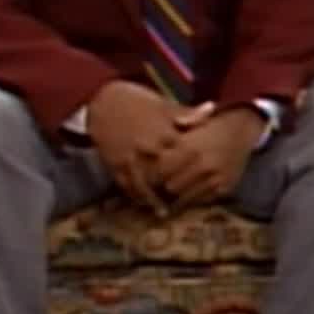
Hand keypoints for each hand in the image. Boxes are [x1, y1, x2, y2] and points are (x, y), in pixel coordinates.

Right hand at [86, 81, 204, 215]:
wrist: (101, 99)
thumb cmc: (137, 100)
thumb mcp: (164, 103)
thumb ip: (188, 113)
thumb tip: (213, 108)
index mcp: (164, 132)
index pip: (184, 155)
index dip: (193, 166)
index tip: (204, 174)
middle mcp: (148, 148)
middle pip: (166, 174)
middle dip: (175, 187)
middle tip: (186, 200)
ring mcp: (130, 158)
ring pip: (145, 185)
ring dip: (154, 200)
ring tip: (164, 213)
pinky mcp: (115, 164)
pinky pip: (126, 185)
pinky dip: (135, 196)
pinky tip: (142, 205)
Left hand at [156, 106, 263, 207]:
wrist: (241, 131)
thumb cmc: (209, 128)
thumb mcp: (188, 127)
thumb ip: (167, 138)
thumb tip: (147, 144)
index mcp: (189, 147)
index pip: (160, 171)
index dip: (152, 175)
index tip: (148, 175)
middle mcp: (202, 164)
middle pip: (170, 187)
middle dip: (163, 187)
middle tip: (159, 186)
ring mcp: (214, 178)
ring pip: (184, 198)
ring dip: (177, 196)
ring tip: (173, 191)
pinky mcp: (224, 188)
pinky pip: (200, 200)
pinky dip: (194, 197)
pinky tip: (191, 189)